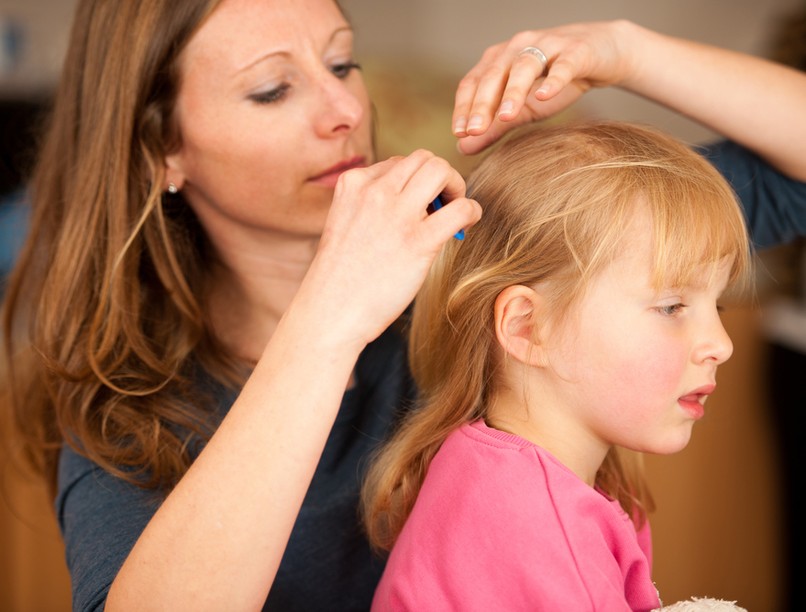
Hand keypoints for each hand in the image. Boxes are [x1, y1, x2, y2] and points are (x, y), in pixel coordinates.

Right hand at [297, 150, 481, 349]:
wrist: (330, 311)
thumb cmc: (340, 277)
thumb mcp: (346, 224)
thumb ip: (372, 206)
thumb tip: (415, 203)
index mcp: (353, 184)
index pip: (396, 163)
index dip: (414, 182)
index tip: (419, 204)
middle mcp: (374, 191)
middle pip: (423, 158)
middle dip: (440, 175)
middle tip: (444, 201)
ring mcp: (396, 213)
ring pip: (441, 170)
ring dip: (456, 185)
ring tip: (454, 210)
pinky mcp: (418, 240)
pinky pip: (460, 208)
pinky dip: (471, 211)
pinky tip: (466, 224)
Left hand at [453, 20, 637, 154]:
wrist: (605, 55)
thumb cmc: (558, 81)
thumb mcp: (524, 109)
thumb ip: (495, 127)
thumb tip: (462, 147)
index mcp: (499, 60)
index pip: (474, 82)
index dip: (464, 107)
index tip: (459, 133)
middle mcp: (518, 47)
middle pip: (494, 74)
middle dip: (482, 103)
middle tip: (474, 130)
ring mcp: (547, 45)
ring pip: (524, 66)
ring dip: (513, 92)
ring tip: (506, 116)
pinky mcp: (577, 50)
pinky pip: (563, 64)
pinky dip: (553, 79)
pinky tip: (544, 96)